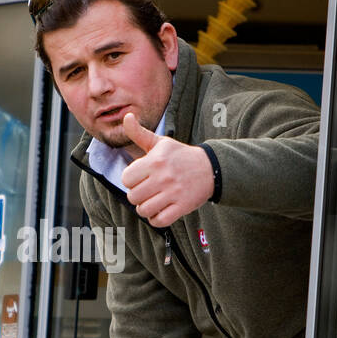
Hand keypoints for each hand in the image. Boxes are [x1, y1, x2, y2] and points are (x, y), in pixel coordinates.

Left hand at [120, 113, 214, 227]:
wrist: (210, 168)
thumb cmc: (180, 156)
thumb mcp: (160, 142)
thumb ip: (139, 133)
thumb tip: (127, 116)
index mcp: (155, 160)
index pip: (126, 178)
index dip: (131, 180)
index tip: (140, 178)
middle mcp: (163, 177)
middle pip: (133, 196)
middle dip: (137, 195)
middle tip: (147, 191)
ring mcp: (173, 193)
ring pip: (144, 210)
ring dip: (145, 208)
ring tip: (153, 201)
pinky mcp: (182, 206)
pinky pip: (159, 221)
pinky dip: (156, 218)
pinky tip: (160, 210)